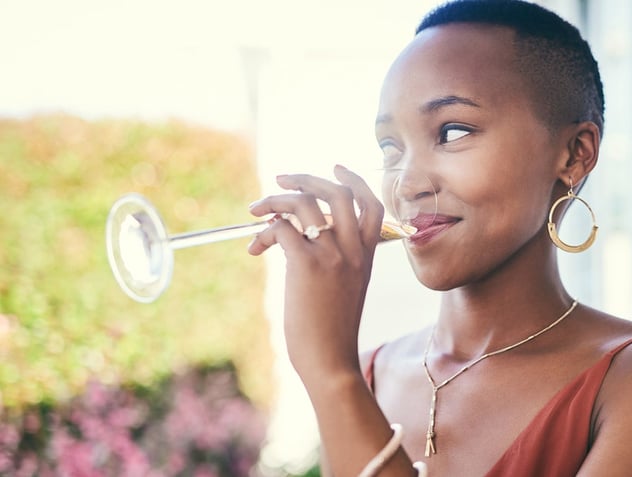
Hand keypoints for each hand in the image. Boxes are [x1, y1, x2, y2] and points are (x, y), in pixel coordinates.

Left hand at [246, 165, 384, 383]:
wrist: (331, 361)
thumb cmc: (332, 331)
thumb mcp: (346, 289)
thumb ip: (337, 260)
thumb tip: (298, 236)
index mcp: (367, 255)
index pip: (372, 204)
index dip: (354, 180)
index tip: (335, 168)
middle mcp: (354, 249)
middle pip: (338, 192)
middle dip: (307, 179)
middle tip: (282, 180)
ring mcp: (333, 255)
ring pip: (305, 204)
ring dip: (275, 200)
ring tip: (256, 211)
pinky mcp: (307, 266)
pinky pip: (283, 228)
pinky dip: (265, 230)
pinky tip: (256, 247)